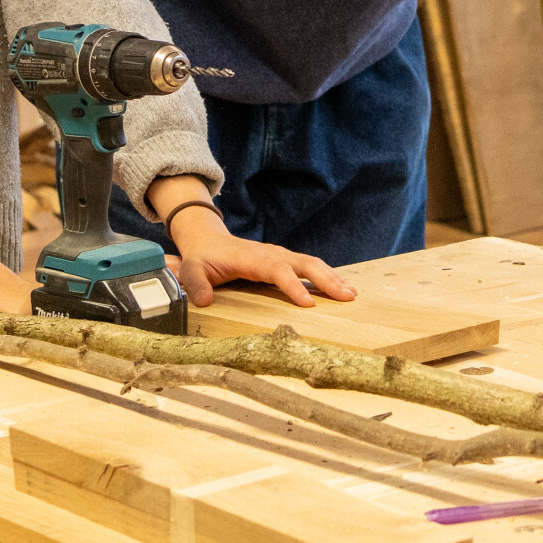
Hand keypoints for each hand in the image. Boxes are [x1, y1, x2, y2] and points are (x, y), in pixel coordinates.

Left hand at [164, 203, 353, 307]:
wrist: (208, 240)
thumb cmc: (201, 257)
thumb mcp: (191, 269)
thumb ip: (194, 283)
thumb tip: (202, 301)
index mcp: (251, 258)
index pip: (276, 270)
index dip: (293, 285)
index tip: (308, 303)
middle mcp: (270, 254)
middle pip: (303, 263)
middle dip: (326, 279)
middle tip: (346, 297)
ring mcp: (280, 255)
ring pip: (311, 263)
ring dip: (332, 277)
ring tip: (351, 294)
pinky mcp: (284, 260)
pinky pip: (309, 265)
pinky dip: (327, 275)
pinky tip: (342, 287)